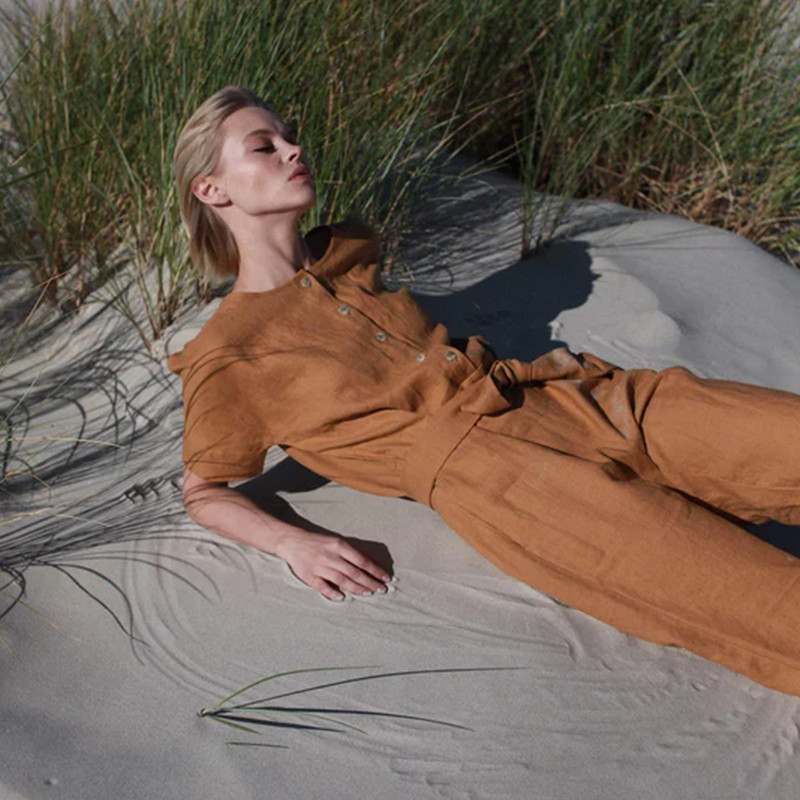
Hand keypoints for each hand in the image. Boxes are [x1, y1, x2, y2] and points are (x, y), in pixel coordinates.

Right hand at [274, 528, 390, 600]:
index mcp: (339, 546)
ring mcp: (320, 567)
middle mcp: (331, 556)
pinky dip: (332, 593)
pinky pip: (322, 587)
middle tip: (381, 589)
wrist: (292, 541)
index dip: (375, 571)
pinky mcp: (309, 576)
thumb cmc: (318, 542)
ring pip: (342, 580)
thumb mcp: (336, 542)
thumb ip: (352, 554)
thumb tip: (371, 564)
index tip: (386, 578)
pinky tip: (342, 597)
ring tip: (368, 593)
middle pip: (355, 572)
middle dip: (370, 582)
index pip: (362, 561)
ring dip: (357, 588)